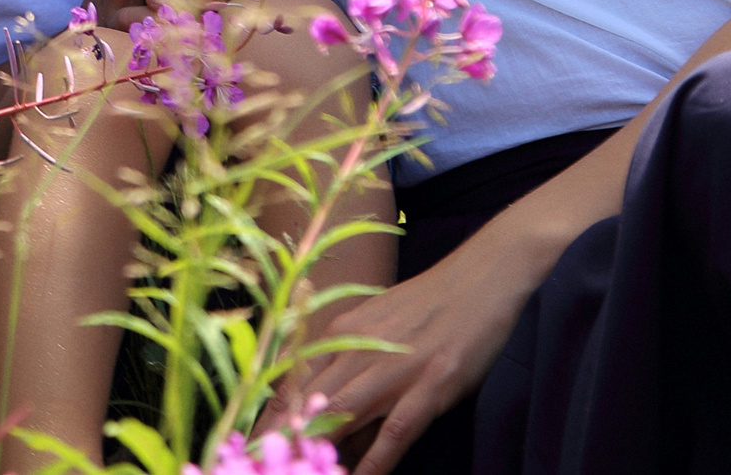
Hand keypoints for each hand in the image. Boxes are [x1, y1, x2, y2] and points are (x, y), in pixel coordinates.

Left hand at [275, 218, 555, 474]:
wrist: (484, 274)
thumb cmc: (433, 301)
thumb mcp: (382, 318)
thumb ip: (354, 355)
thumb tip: (332, 399)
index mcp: (346, 331)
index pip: (295, 380)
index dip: (270, 416)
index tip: (246, 442)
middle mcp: (361, 348)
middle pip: (309, 402)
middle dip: (279, 439)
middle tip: (259, 464)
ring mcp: (396, 368)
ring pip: (342, 415)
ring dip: (317, 449)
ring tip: (297, 473)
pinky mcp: (430, 384)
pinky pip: (395, 432)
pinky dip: (374, 462)